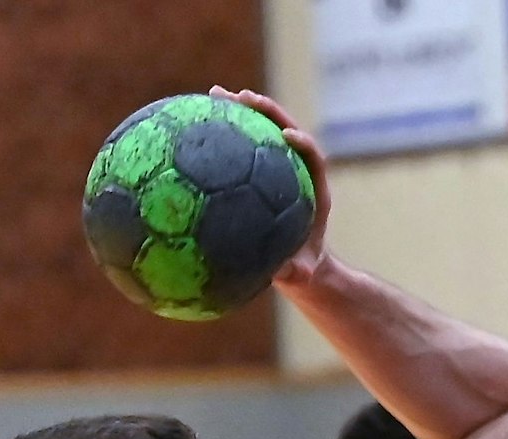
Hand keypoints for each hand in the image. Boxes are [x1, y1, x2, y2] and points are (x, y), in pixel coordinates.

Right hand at [209, 86, 333, 285]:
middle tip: (243, 97)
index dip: (303, 143)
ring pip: (262, 132)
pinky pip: (241, 148)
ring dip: (242, 111)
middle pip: (285, 130)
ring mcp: (277, 169)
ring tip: (215, 94)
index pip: (313, 158)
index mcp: (314, 191)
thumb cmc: (303, 268)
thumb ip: (296, 274)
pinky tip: (193, 124)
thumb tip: (285, 275)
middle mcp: (297, 172)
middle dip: (267, 111)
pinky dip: (223, 134)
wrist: (300, 262)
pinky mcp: (258, 173)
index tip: (287, 135)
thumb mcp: (301, 274)